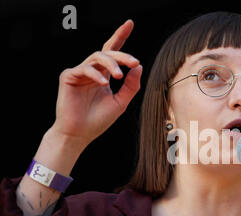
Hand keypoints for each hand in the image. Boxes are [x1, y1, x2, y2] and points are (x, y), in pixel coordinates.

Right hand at [51, 19, 142, 147]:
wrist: (79, 134)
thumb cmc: (98, 120)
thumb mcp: (120, 102)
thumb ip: (131, 86)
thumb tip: (138, 66)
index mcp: (104, 75)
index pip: (112, 52)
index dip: (120, 36)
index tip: (130, 23)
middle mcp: (92, 71)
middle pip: (108, 53)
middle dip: (122, 55)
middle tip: (134, 62)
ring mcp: (79, 72)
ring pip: (97, 57)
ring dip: (112, 64)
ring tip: (120, 76)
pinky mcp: (68, 76)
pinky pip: (84, 68)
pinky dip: (96, 74)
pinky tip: (105, 83)